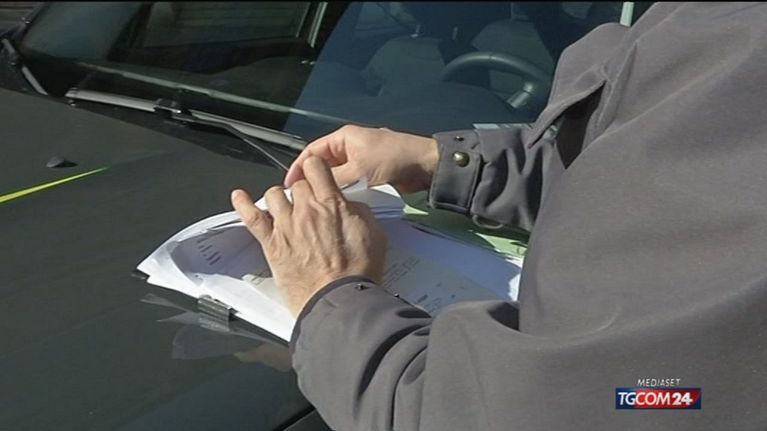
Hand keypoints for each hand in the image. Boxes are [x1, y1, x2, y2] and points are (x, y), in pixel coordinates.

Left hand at [231, 156, 387, 315]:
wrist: (340, 299)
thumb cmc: (358, 272)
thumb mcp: (374, 234)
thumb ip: (360, 212)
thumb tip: (349, 206)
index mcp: (332, 204)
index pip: (316, 167)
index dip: (315, 168)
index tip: (317, 174)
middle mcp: (306, 210)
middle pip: (296, 184)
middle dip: (302, 190)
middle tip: (308, 203)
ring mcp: (286, 226)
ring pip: (274, 195)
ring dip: (279, 198)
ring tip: (286, 208)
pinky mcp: (272, 245)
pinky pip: (251, 218)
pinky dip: (243, 205)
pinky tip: (239, 197)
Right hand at [284, 124, 438, 193]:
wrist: (424, 166)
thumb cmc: (394, 158)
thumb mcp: (359, 170)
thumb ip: (334, 180)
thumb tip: (316, 192)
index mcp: (343, 138)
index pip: (311, 151)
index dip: (299, 168)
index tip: (290, 185)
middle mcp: (350, 148)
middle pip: (322, 166)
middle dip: (312, 181)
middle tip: (302, 199)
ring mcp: (360, 162)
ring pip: (336, 177)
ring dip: (330, 190)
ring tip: (318, 206)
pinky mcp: (370, 175)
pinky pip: (351, 184)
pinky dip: (344, 194)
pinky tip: (339, 206)